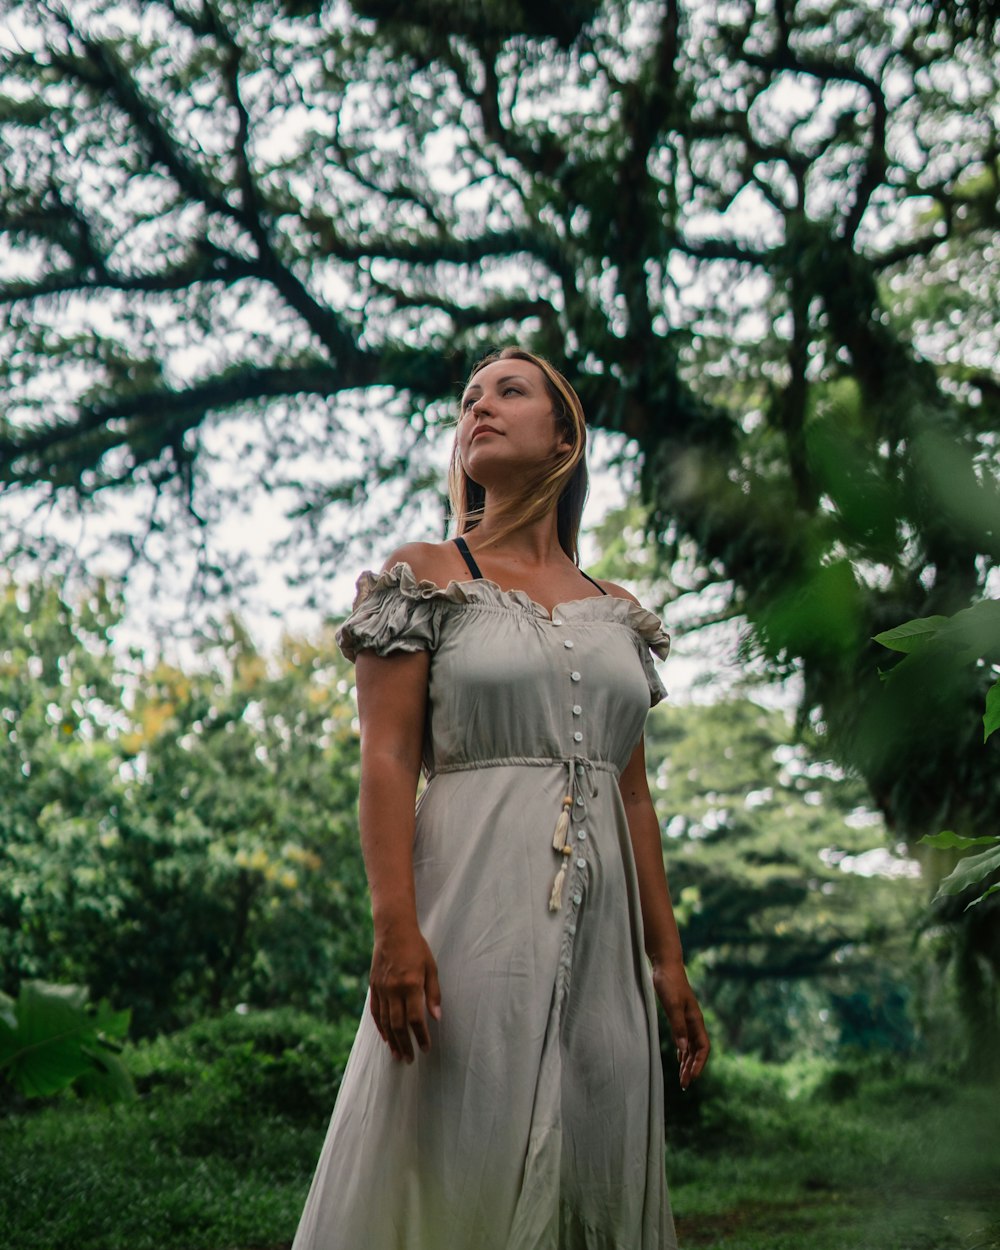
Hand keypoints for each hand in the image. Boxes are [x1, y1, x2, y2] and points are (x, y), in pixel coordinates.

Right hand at [369, 920, 441, 1062]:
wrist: (392, 930)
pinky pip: (375, 1012)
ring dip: (392, 1041)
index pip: (416, 1019)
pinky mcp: (373, 987)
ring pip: (385, 1022)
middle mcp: (394, 989)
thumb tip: (437, 1018)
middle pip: (399, 1025)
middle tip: (411, 1059)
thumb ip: (434, 994)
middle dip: (405, 1044)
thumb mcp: (431, 968)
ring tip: (398, 1055)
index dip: (421, 1036)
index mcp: (411, 985)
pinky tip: (386, 1038)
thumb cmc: (416, 948)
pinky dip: (380, 1027)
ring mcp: (381, 989)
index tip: (426, 1048)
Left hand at [652, 962, 709, 1089]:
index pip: (703, 1047)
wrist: (665, 965)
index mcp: (695, 1019)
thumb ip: (678, 1026)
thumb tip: (683, 1049)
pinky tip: (679, 1059)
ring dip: (687, 1062)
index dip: (699, 1063)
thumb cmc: (669, 982)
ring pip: (691, 1046)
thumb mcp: (672, 1005)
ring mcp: (687, 1019)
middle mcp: (693, 1021)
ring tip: (682, 1078)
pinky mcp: (678, 1015)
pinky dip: (683, 1051)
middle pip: (697, 1050)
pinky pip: (684, 1039)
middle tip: (684, 1085)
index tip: (692, 1078)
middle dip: (692, 1068)